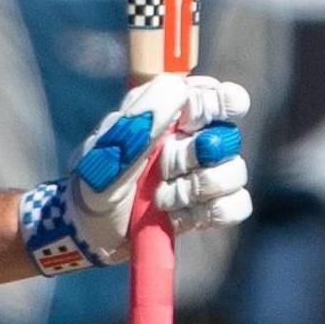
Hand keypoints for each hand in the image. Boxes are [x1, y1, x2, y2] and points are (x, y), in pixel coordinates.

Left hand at [32, 74, 253, 273]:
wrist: (88, 234)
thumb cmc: (94, 182)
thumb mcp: (108, 151)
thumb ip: (140, 121)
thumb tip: (179, 89)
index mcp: (168, 114)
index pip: (214, 95)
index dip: (218, 103)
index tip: (196, 122)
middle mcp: (191, 139)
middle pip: (227, 136)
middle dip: (196, 156)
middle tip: (165, 167)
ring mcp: (203, 173)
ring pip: (233, 172)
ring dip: (197, 188)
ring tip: (161, 200)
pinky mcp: (209, 207)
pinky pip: (236, 205)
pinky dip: (210, 213)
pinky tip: (178, 218)